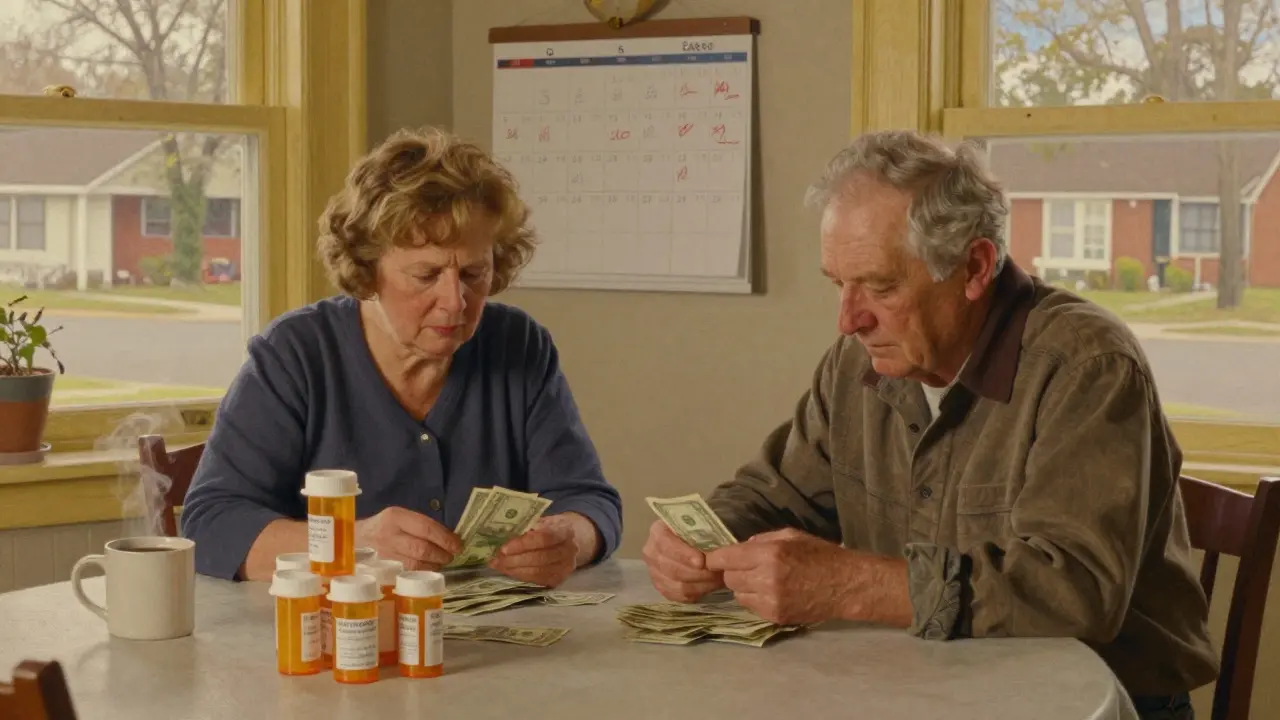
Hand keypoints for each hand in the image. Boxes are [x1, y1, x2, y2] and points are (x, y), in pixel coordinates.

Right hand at [355, 506, 461, 570]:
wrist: (355, 540)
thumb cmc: (385, 527)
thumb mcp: (400, 517)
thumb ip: (421, 525)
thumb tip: (450, 538)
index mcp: (395, 517)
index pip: (426, 528)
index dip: (445, 538)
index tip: (458, 545)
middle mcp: (389, 535)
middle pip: (421, 548)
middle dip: (441, 554)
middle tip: (451, 556)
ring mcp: (384, 554)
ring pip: (415, 564)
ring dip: (434, 566)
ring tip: (441, 562)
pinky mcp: (382, 569)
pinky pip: (407, 574)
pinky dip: (422, 573)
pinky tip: (428, 570)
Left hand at [489, 514, 579, 587]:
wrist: (574, 539)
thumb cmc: (551, 527)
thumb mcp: (543, 520)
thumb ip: (528, 525)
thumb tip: (505, 533)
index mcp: (565, 530)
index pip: (543, 538)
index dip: (523, 544)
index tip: (503, 548)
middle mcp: (569, 549)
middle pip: (540, 557)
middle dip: (515, 560)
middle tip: (496, 559)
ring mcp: (566, 566)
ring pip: (538, 571)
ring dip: (515, 570)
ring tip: (498, 565)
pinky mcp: (560, 578)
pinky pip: (538, 580)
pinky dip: (521, 576)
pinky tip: (509, 571)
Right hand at [641, 519, 725, 601]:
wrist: (699, 543)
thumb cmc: (702, 530)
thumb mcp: (704, 523)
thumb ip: (705, 532)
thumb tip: (714, 547)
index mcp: (658, 531)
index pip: (665, 544)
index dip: (683, 555)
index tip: (701, 561)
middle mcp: (651, 551)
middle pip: (672, 569)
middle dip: (697, 573)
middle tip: (717, 571)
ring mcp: (654, 572)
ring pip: (677, 586)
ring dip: (700, 584)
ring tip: (717, 578)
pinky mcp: (662, 587)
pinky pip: (678, 596)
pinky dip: (695, 593)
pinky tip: (707, 585)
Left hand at [704, 527, 858, 624]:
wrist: (846, 585)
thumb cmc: (820, 555)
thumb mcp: (791, 536)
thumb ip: (761, 540)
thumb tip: (739, 548)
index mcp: (769, 554)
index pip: (725, 558)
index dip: (716, 558)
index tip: (715, 559)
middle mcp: (766, 578)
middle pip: (728, 578)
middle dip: (733, 572)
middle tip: (746, 568)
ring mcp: (771, 601)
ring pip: (737, 595)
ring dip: (743, 587)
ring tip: (761, 581)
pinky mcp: (775, 616)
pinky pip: (751, 607)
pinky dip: (755, 600)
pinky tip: (771, 593)